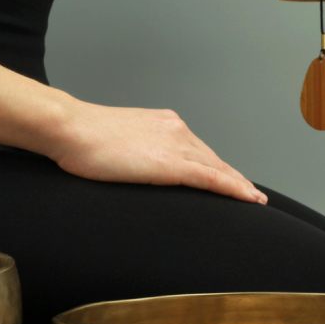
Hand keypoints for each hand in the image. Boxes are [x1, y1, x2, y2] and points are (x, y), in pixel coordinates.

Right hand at [47, 99, 268, 203]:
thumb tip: (134, 167)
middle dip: (233, 177)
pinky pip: (212, 178)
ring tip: (254, 200)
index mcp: (163, 123)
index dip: (216, 166)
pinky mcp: (171, 164)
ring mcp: (176, 144)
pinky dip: (233, 189)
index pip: (197, 149)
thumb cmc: (80, 139)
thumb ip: (133, 152)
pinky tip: (247, 199)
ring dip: (239, 185)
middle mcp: (176, 129)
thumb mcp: (115, 143)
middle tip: (250, 194)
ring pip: (218, 169)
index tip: (229, 178)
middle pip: (213, 159)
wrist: (70, 129)